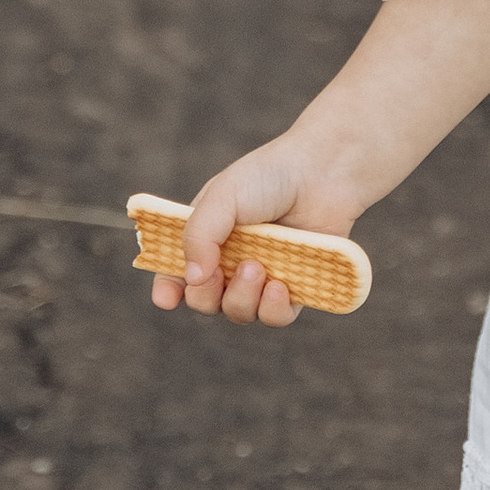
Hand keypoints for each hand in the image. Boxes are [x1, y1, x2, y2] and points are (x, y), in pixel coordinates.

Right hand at [152, 135, 357, 329]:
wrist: (323, 172)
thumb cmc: (270, 177)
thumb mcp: (223, 197)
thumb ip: (199, 234)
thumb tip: (191, 277)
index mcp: (207, 237)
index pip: (177, 272)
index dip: (168, 289)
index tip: (165, 299)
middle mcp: (231, 260)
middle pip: (204, 300)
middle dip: (206, 295)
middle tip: (222, 271)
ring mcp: (263, 275)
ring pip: (239, 312)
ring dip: (240, 298)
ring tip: (256, 268)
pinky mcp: (296, 286)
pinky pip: (276, 317)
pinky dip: (272, 309)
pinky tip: (279, 286)